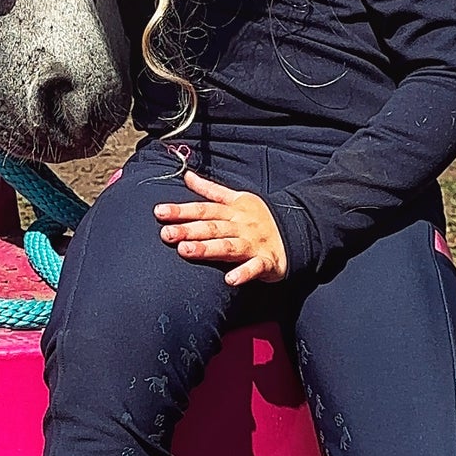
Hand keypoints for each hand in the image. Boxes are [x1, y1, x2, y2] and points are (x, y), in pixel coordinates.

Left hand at [154, 170, 287, 285]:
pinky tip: (230, 280)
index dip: (181, 210)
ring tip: (185, 251)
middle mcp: (241, 226)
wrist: (297, 231)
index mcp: (232, 210)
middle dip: (188, 230)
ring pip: (229, 246)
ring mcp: (254, 243)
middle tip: (166, 234)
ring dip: (208, 249)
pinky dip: (244, 273)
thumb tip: (186, 175)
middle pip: (212, 227)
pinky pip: (255, 267)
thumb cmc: (259, 216)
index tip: (159, 212)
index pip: (203, 209)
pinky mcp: (268, 261)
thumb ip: (210, 190)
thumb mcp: (237, 198)